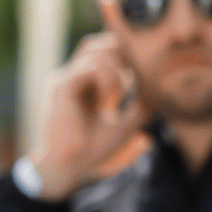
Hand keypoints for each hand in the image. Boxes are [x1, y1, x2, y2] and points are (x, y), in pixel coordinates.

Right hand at [30, 33, 149, 200]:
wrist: (68, 168)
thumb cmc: (92, 151)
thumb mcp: (125, 125)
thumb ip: (137, 105)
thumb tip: (149, 92)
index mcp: (84, 85)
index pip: (105, 51)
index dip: (126, 58)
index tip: (137, 83)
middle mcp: (72, 77)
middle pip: (100, 43)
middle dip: (122, 59)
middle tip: (128, 88)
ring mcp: (65, 80)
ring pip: (97, 49)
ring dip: (117, 71)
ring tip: (117, 96)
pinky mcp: (62, 87)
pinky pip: (91, 66)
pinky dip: (107, 80)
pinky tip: (108, 101)